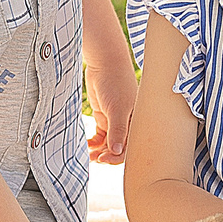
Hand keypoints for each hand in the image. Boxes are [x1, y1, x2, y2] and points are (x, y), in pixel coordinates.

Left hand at [85, 48, 136, 163]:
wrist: (104, 62)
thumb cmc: (116, 82)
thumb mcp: (117, 108)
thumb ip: (117, 130)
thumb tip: (116, 151)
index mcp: (136, 123)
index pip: (129, 147)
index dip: (117, 157)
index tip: (103, 159)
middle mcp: (127, 123)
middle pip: (118, 147)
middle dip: (107, 155)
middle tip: (94, 159)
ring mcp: (114, 120)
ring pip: (108, 143)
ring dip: (99, 150)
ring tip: (87, 155)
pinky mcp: (104, 116)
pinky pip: (100, 135)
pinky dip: (93, 142)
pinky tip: (86, 146)